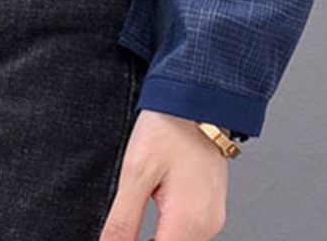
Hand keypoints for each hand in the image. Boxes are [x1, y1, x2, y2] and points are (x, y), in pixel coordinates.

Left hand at [98, 109, 228, 240]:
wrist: (196, 100)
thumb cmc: (168, 127)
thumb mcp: (135, 172)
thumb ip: (122, 220)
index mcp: (188, 221)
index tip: (114, 237)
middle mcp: (206, 226)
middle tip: (119, 230)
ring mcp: (212, 218)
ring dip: (154, 239)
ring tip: (130, 225)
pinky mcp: (211, 209)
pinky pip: (187, 233)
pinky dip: (166, 232)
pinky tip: (150, 217)